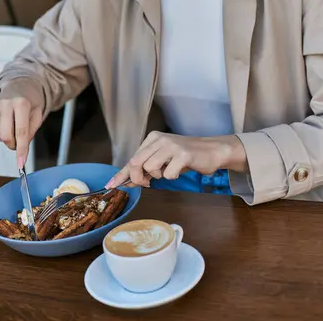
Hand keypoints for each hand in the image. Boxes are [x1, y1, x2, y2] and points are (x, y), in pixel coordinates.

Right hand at [0, 97, 42, 168]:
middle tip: (20, 142)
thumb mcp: (37, 113)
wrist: (18, 85)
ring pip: (0, 134)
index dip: (22, 149)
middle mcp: (6, 104)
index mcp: (22, 103)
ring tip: (15, 124)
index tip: (21, 163)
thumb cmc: (30, 100)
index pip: (21, 132)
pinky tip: (8, 121)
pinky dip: (3, 130)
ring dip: (9, 136)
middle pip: (7, 136)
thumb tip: (23, 145)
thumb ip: (32, 130)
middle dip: (14, 144)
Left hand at [106, 131, 247, 188]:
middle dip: (137, 178)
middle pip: (136, 162)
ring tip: (168, 172)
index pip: (133, 158)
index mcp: (153, 138)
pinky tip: (179, 170)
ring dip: (158, 176)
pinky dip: (172, 177)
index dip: (122, 173)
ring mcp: (171, 145)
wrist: (212, 150)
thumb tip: (127, 181)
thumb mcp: (163, 159)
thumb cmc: (186, 157)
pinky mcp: (183, 154)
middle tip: (147, 184)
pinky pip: (168, 173)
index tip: (111, 185)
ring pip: (150, 168)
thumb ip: (146, 168)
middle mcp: (160, 138)